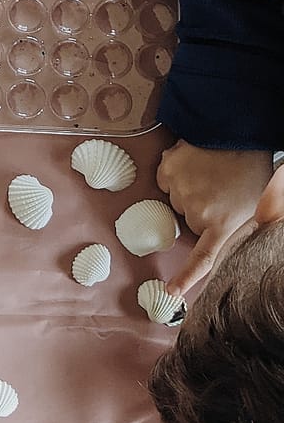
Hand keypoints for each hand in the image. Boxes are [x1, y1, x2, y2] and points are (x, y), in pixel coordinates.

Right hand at [156, 141, 272, 294]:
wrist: (239, 129)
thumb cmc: (252, 166)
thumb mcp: (258, 203)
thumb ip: (235, 226)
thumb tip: (218, 241)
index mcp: (223, 223)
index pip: (203, 259)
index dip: (185, 278)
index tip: (170, 293)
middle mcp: (198, 212)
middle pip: (189, 220)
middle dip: (200, 210)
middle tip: (219, 190)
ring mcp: (180, 191)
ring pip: (177, 200)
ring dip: (189, 190)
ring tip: (209, 172)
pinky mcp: (167, 171)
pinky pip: (165, 181)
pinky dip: (175, 174)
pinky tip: (193, 163)